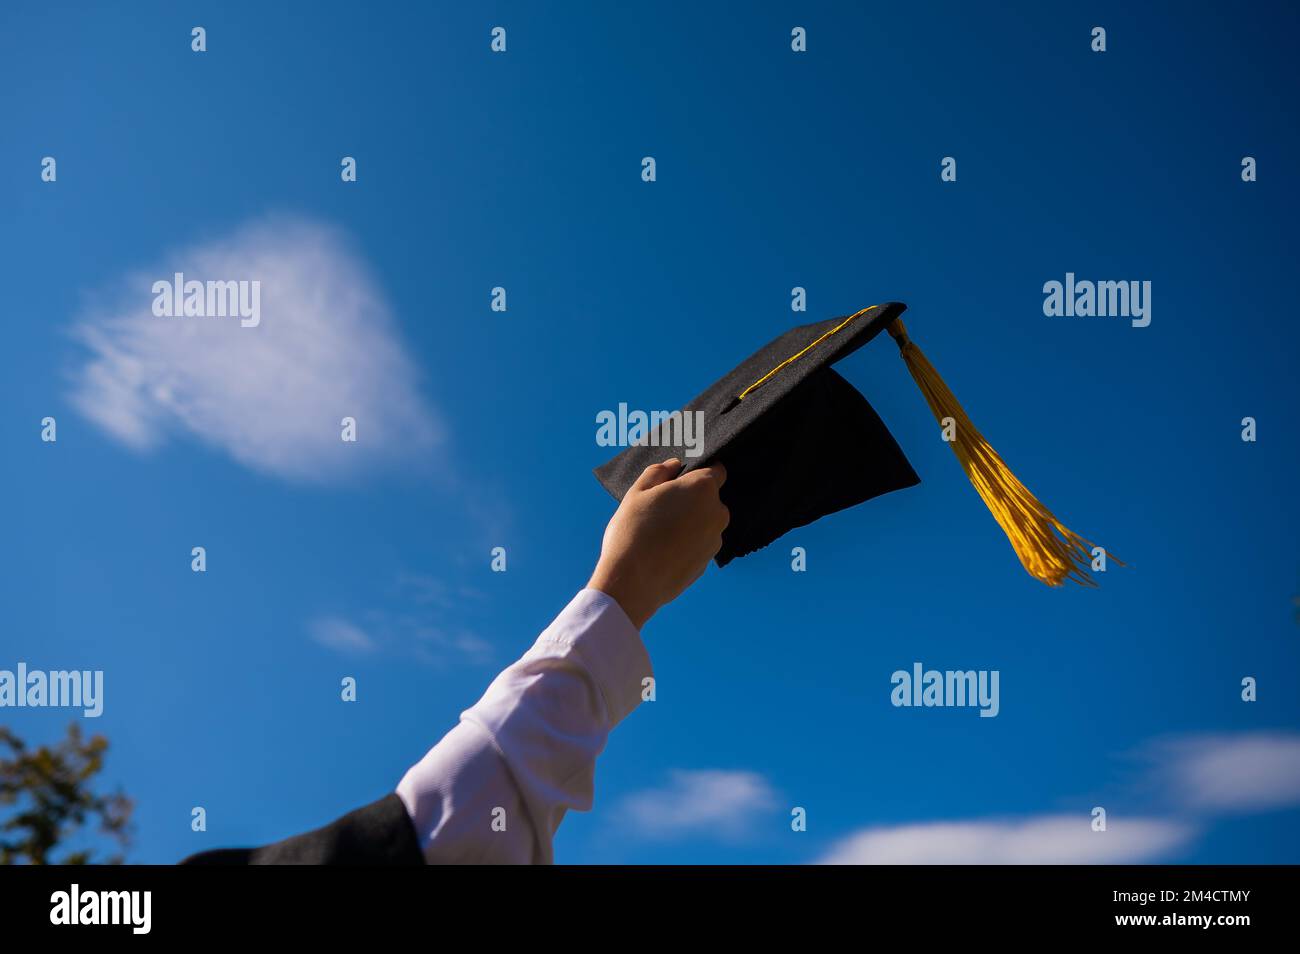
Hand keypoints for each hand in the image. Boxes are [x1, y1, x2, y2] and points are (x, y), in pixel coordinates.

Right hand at [587, 458, 729, 629]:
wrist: (633, 583)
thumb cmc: (633, 532)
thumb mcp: (637, 492)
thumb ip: (658, 472)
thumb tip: (674, 466)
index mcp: (702, 489)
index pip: (716, 470)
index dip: (698, 472)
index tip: (680, 480)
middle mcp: (717, 513)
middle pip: (709, 498)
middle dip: (691, 499)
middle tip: (661, 508)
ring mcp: (715, 540)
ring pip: (704, 523)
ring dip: (690, 523)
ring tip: (660, 533)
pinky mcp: (708, 563)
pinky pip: (699, 545)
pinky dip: (687, 544)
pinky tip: (664, 551)